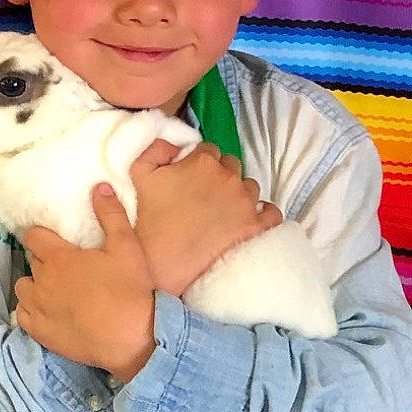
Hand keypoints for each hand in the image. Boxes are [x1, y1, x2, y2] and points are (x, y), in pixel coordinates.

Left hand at [15, 185, 155, 380]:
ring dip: (34, 284)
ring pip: (23, 287)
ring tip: (53, 289)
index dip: (41, 235)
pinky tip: (46, 311)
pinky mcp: (39, 332)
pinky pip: (22, 315)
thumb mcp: (127, 247)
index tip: (51, 240)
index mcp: (59, 257)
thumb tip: (98, 187)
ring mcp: (37, 308)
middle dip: (44, 260)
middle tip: (65, 267)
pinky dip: (30, 309)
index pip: (34, 236)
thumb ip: (111, 215)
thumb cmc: (130, 290)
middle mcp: (42, 280)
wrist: (130, 340)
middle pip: (32, 262)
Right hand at [129, 138, 282, 296]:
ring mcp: (246, 202)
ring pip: (250, 186)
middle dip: (220, 175)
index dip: (198, 163)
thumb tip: (172, 143)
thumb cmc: (150, 224)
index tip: (190, 179)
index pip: (208, 150)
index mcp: (203, 162)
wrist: (167, 267)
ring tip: (224, 211)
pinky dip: (264, 213)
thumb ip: (154, 150)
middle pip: (231, 165)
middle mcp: (229, 177)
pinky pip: (272, 212)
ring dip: (239, 193)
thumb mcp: (139, 176)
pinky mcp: (256, 227)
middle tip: (205, 196)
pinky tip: (252, 219)